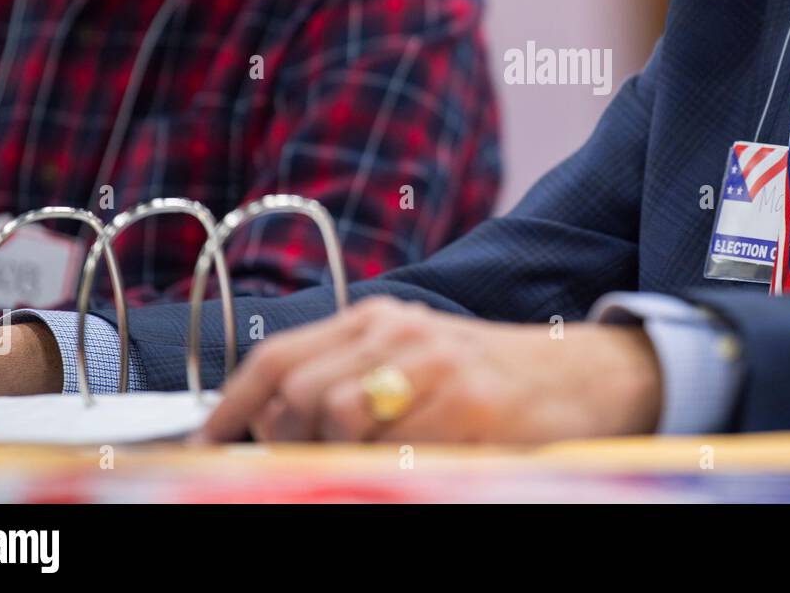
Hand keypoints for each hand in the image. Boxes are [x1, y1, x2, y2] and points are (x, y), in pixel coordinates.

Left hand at [200, 297, 663, 443]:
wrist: (584, 376)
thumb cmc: (491, 377)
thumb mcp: (415, 360)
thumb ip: (350, 379)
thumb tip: (273, 426)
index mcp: (378, 319)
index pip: (276, 359)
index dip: (230, 410)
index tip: (205, 448)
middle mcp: (399, 332)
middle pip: (296, 394)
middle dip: (287, 441)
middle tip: (306, 464)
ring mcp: (434, 368)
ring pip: (336, 420)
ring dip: (338, 456)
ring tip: (371, 461)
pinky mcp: (467, 408)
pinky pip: (394, 452)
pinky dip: (387, 469)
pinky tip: (413, 463)